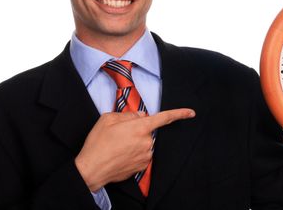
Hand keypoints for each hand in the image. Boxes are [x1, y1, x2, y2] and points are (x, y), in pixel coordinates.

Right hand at [75, 108, 195, 190]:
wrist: (91, 169)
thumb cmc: (98, 143)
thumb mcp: (108, 119)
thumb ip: (128, 115)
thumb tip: (140, 117)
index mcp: (139, 127)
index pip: (164, 118)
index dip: (179, 114)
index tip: (191, 113)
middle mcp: (146, 142)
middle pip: (148, 130)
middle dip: (137, 129)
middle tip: (119, 134)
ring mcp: (146, 155)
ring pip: (144, 142)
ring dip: (135, 142)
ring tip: (117, 146)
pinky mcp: (142, 166)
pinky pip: (141, 153)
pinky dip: (133, 152)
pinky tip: (120, 154)